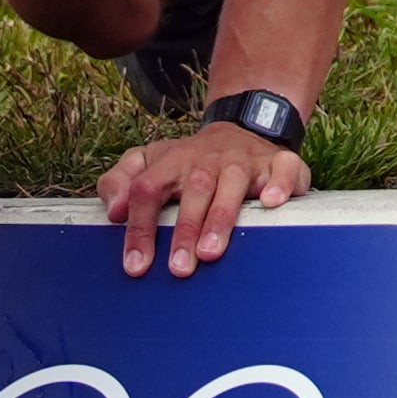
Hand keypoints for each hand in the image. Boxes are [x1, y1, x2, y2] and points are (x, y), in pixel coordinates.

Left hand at [98, 122, 310, 278]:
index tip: (137, 265)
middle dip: (184, 230)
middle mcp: (207, 160)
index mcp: (172, 162)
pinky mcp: (278, 162)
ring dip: (220, 218)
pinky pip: (283, 169)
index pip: (147, 189)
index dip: (139, 227)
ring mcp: (243, 160)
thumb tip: (113, 212)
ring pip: (231, 185)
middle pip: (193, 190)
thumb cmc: (188, 161)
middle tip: (178, 268)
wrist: (240, 129)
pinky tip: (271, 204)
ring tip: (210, 253)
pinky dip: (279, 184)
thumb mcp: (148, 162)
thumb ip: (119, 182)